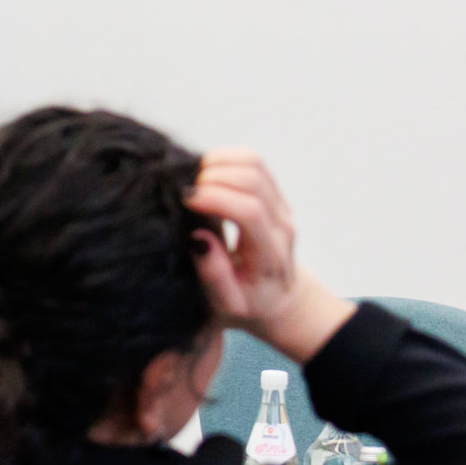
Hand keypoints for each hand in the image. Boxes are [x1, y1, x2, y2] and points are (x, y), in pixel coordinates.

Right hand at [185, 149, 353, 362]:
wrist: (279, 299)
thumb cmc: (248, 303)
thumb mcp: (227, 305)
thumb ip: (214, 274)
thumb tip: (199, 237)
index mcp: (270, 254)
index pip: (250, 211)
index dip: (216, 198)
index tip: (185, 199)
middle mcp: (281, 224)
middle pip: (253, 179)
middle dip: (212, 176)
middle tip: (184, 192)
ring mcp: (281, 206)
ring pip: (254, 163)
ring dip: (218, 163)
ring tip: (193, 181)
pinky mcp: (274, 195)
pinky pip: (253, 162)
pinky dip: (224, 159)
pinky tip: (205, 175)